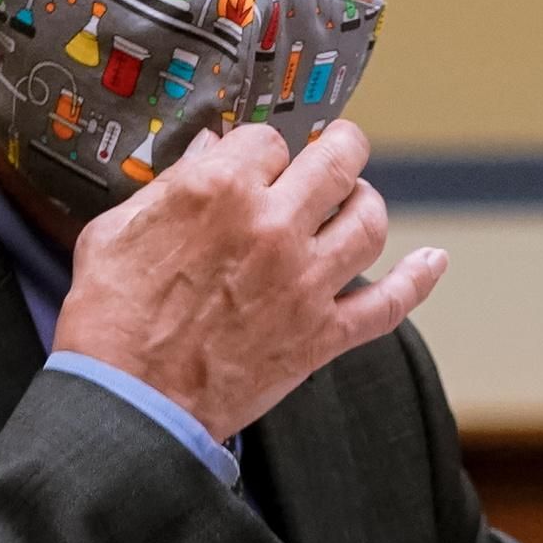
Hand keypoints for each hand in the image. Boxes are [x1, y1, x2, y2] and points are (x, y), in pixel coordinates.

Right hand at [52, 119, 448, 440]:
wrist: (126, 403)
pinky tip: (432, 262)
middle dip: (341, 147)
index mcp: (220, 191)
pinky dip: (417, 281)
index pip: (269, 140)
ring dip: (367, 204)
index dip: (263, 150)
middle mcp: (274, 227)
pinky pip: (389, 304)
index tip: (258, 163)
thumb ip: (168, 186)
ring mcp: (305, 281)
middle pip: (338, 162)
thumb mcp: (116, 230)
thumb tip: (206, 153)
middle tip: (339, 149)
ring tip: (356, 202)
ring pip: (370, 221)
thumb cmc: (111, 319)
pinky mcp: (321, 334)